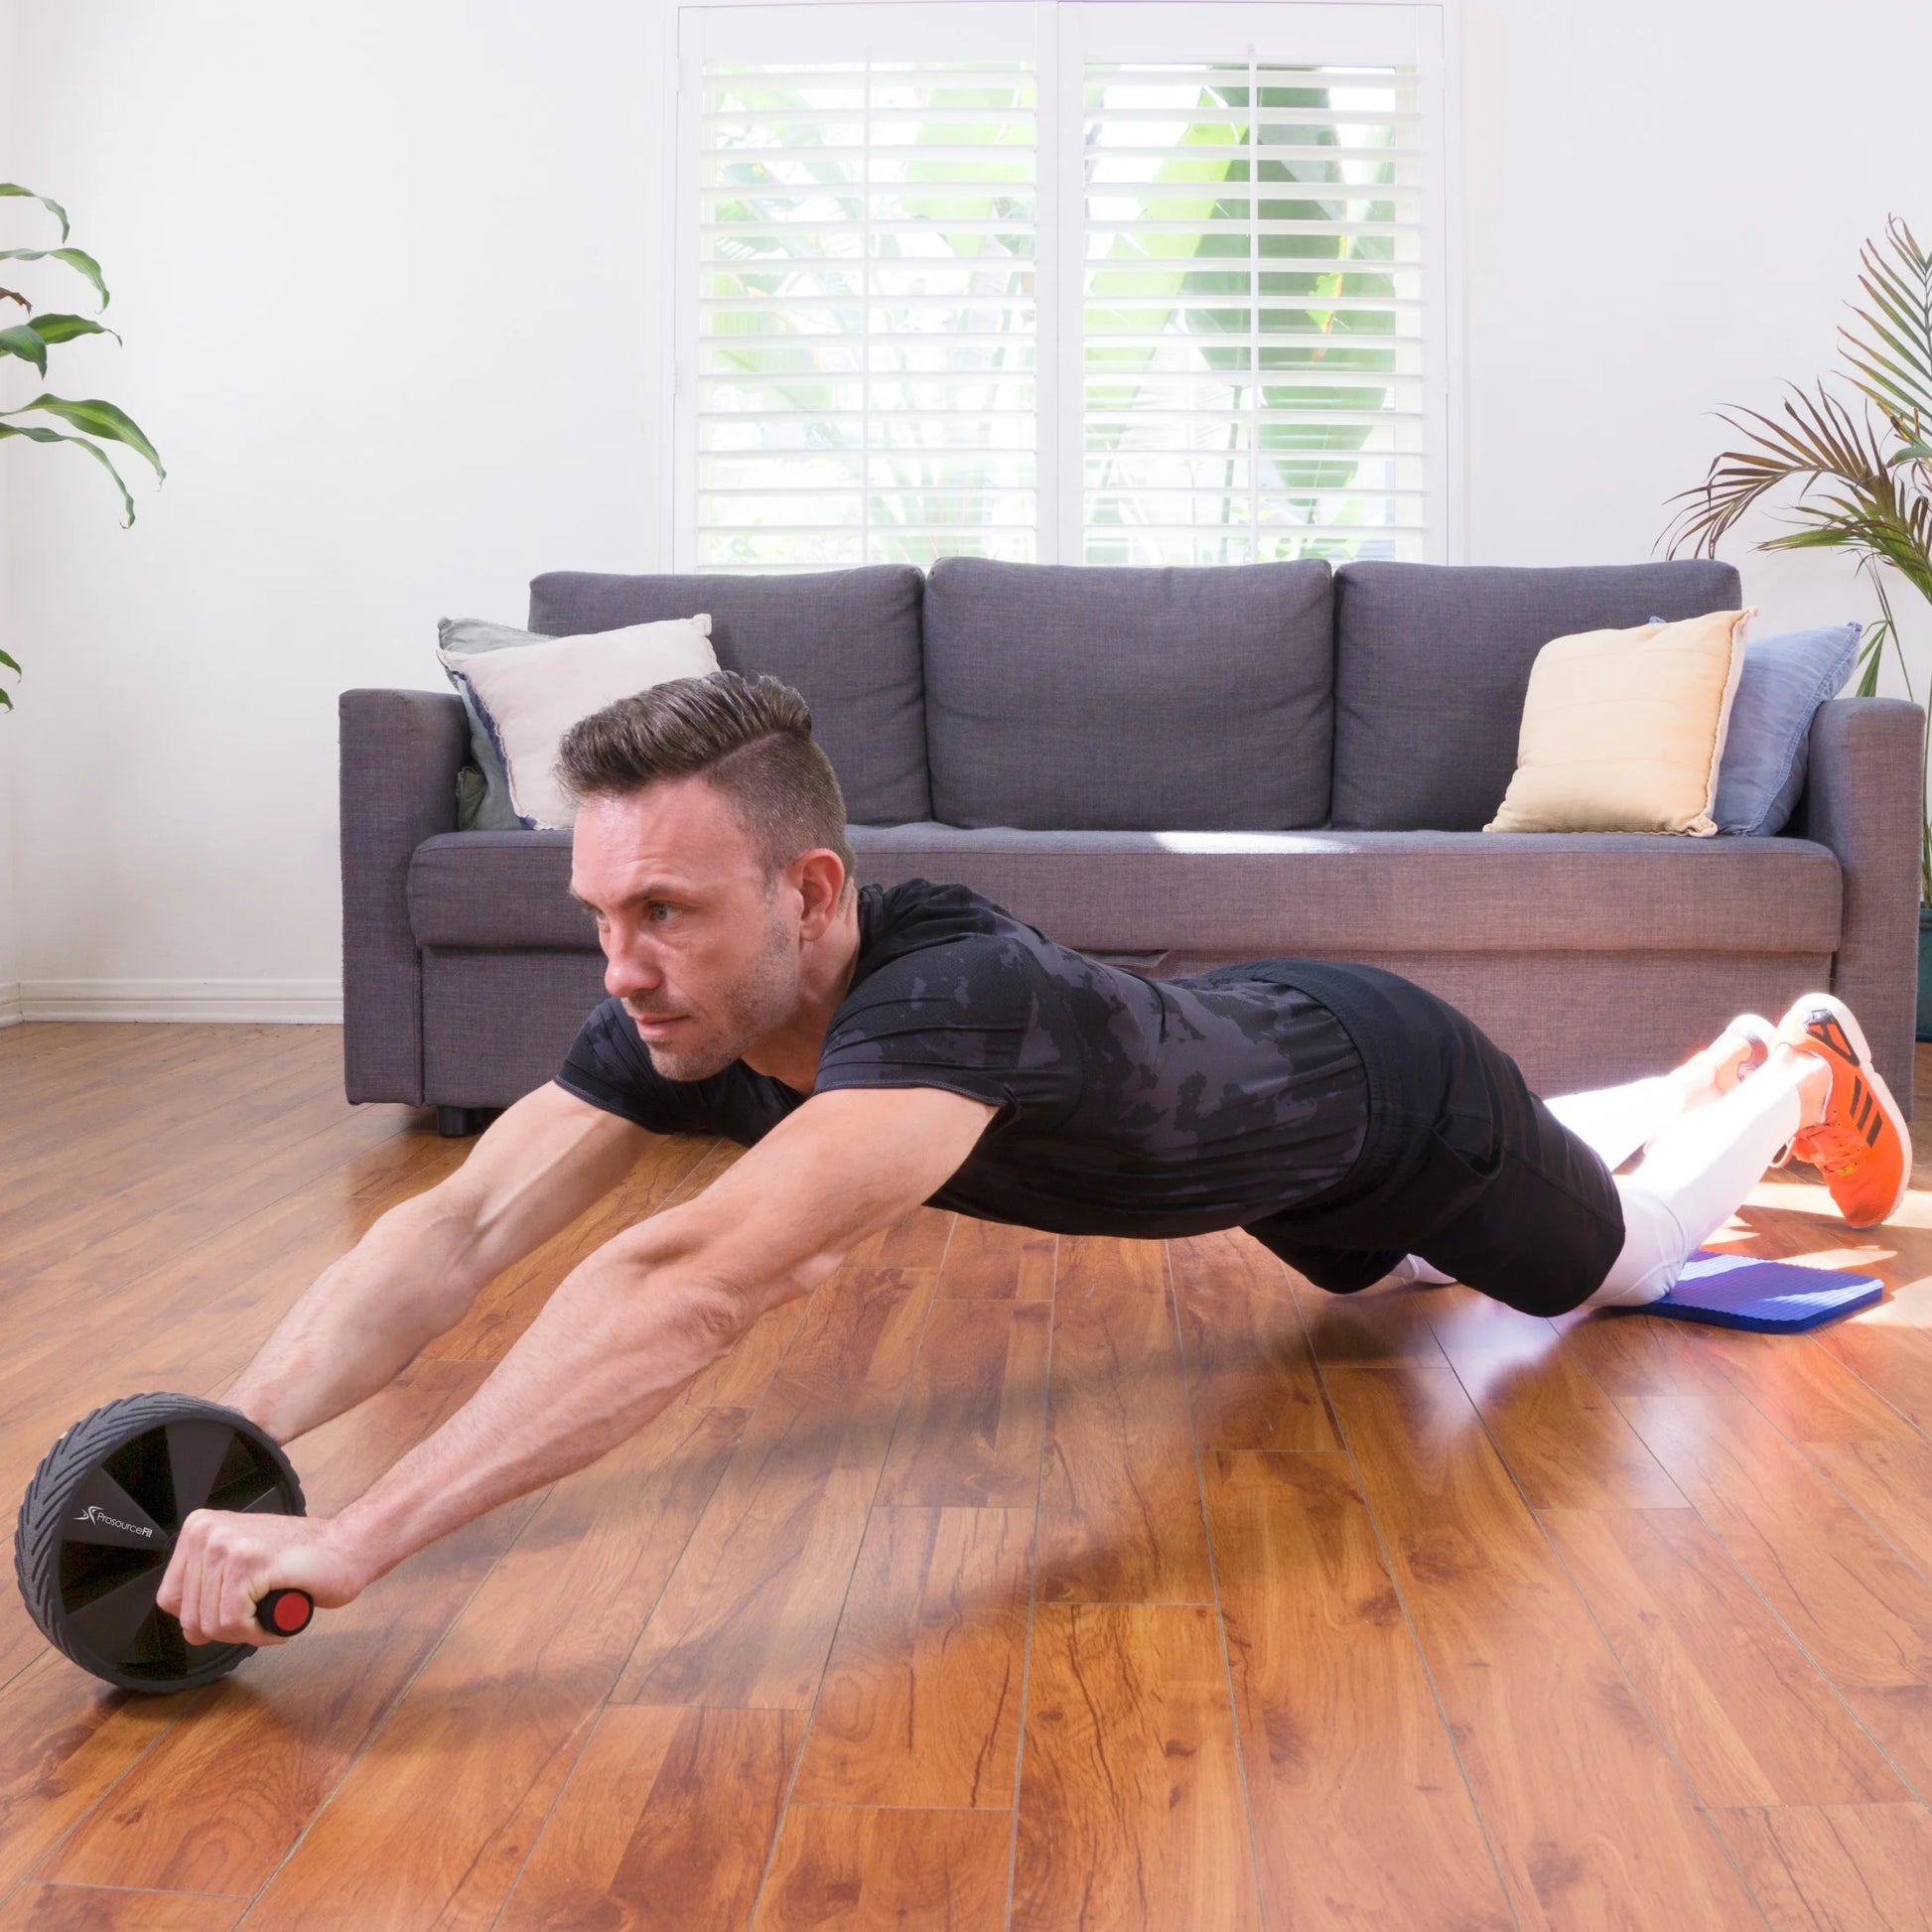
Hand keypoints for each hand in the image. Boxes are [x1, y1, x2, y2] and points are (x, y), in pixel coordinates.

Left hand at [155, 1509, 367, 1647]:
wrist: (346, 1548)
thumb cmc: (301, 1559)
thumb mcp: (239, 1562)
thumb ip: (209, 1584)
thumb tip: (189, 1626)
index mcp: (199, 1528)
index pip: (171, 1599)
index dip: (204, 1617)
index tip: (235, 1609)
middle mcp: (208, 1532)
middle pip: (191, 1617)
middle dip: (228, 1629)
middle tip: (259, 1614)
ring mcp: (228, 1545)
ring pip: (213, 1624)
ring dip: (246, 1632)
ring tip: (271, 1612)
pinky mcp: (250, 1563)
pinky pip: (235, 1622)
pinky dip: (258, 1632)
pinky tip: (277, 1617)